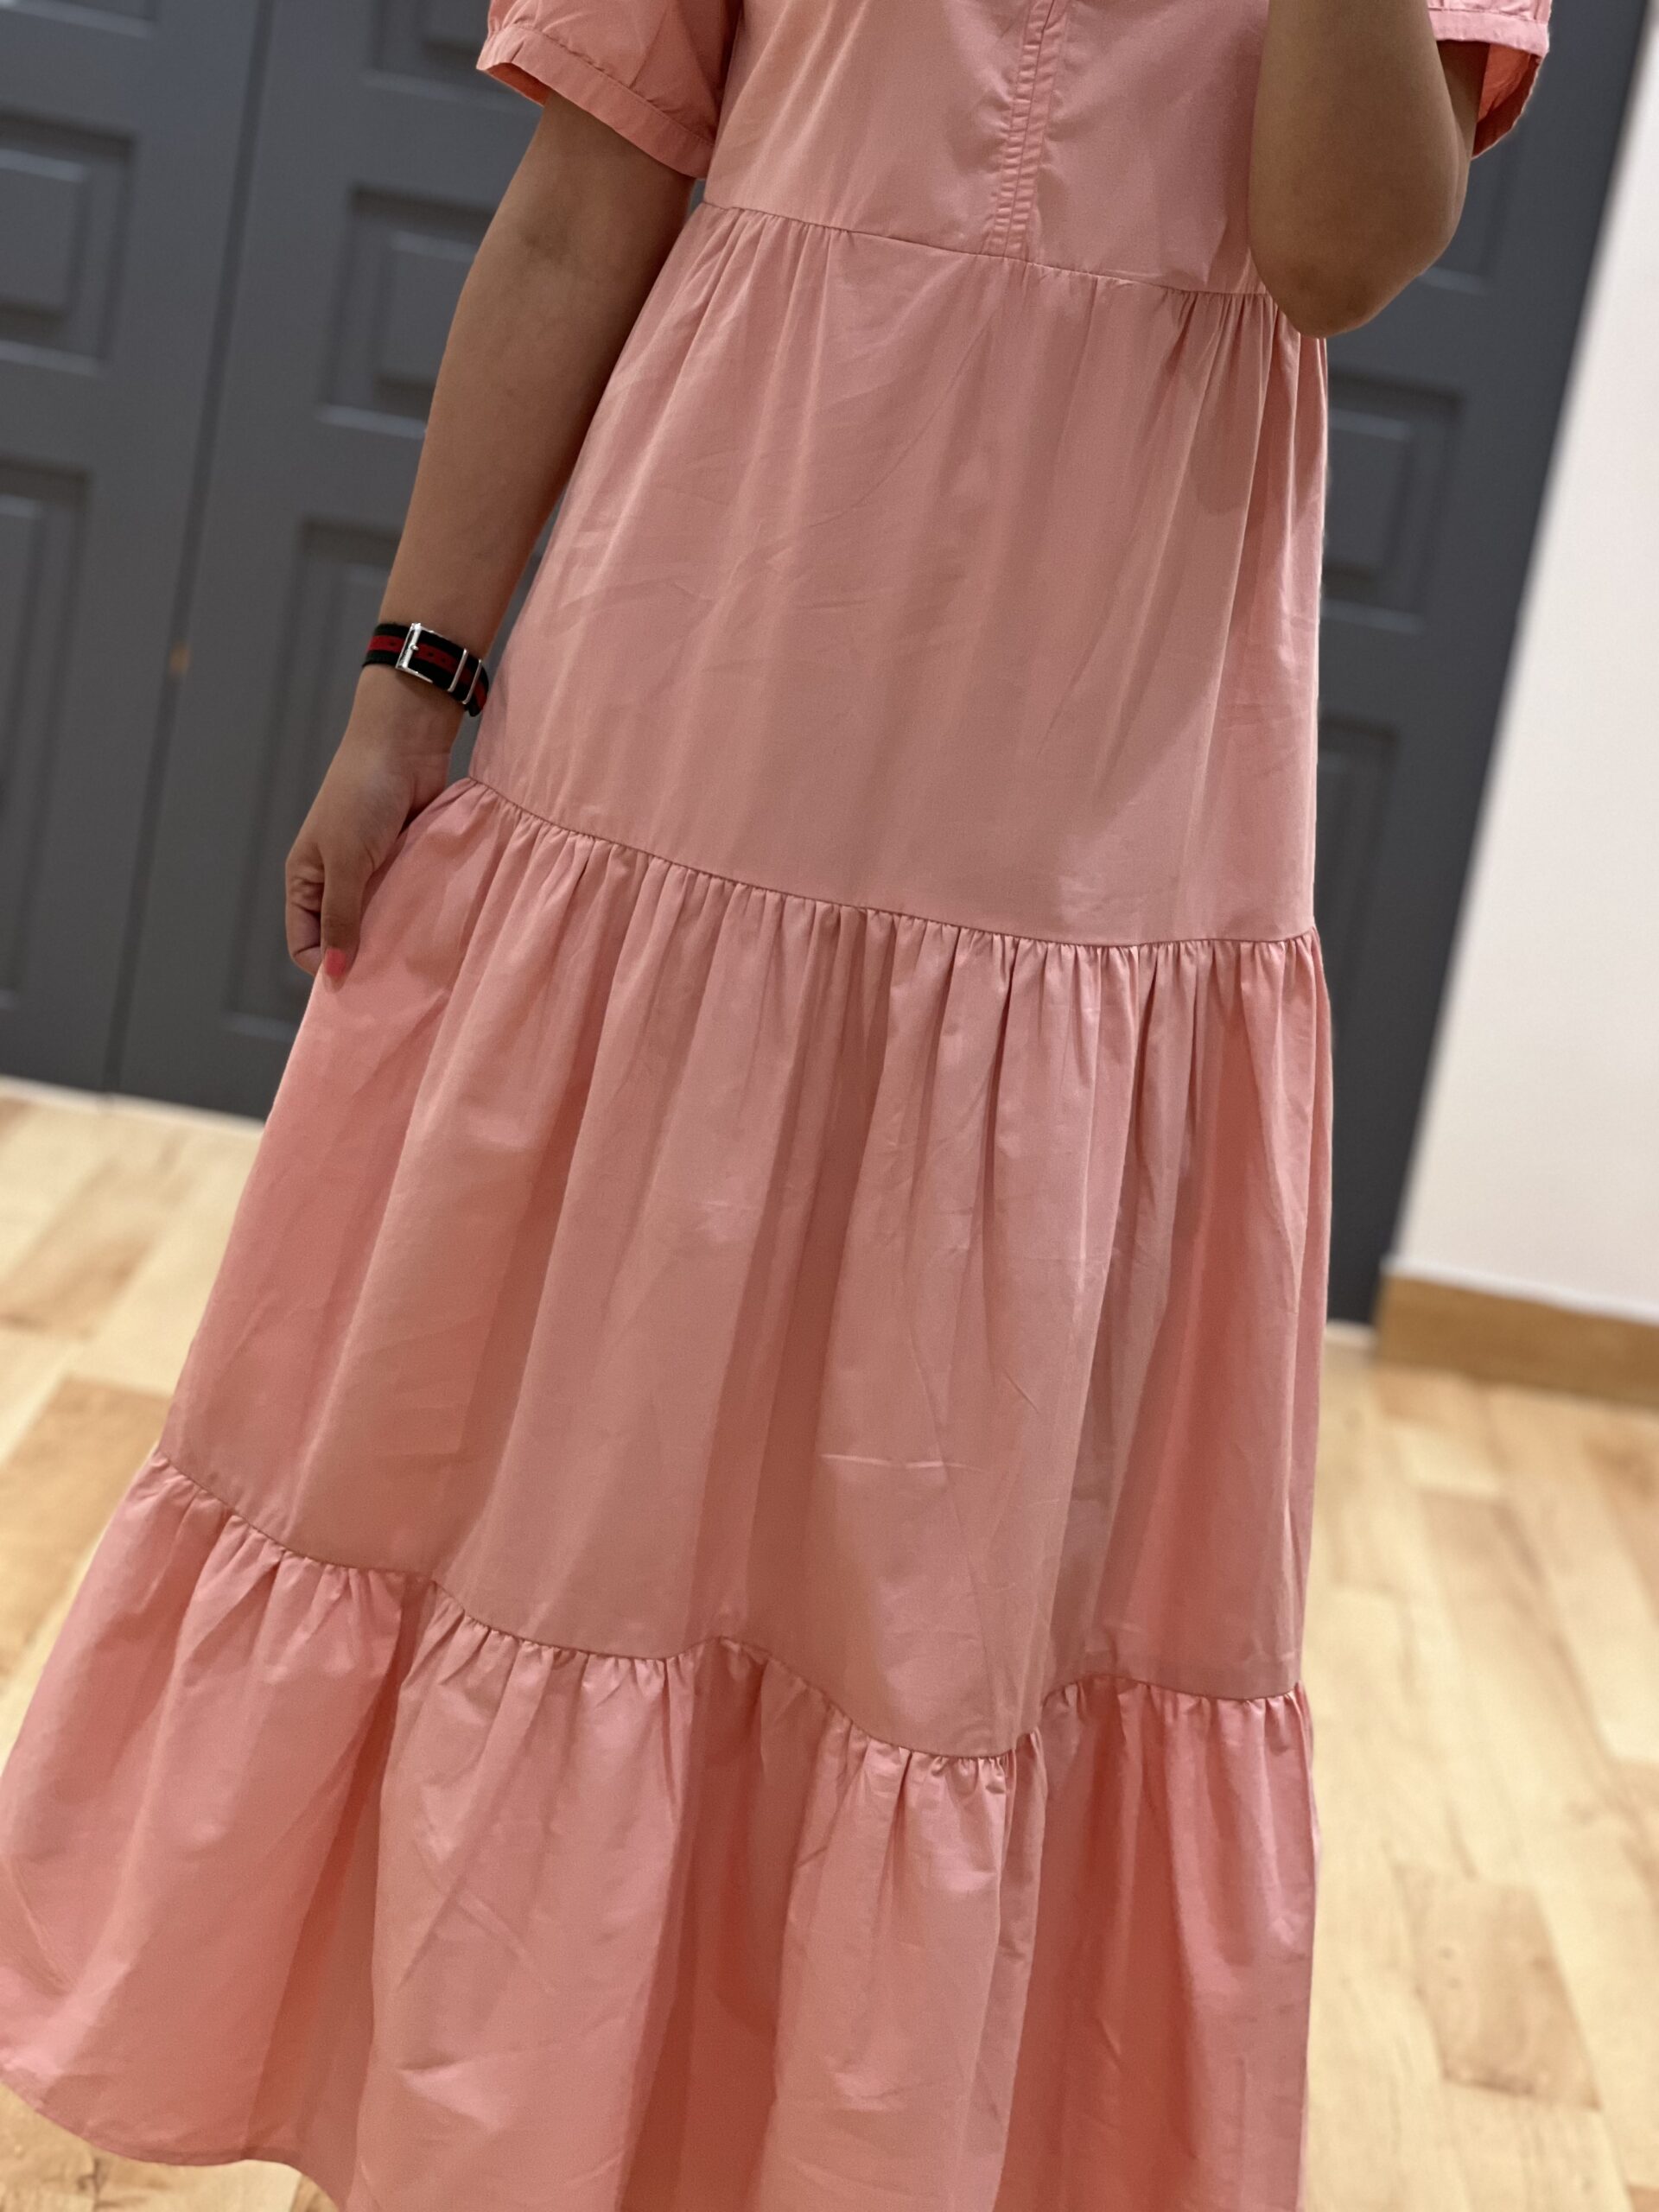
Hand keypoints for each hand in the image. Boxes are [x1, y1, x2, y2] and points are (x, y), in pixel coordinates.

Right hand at [284, 668, 460, 981]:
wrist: (405, 743)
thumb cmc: (363, 794)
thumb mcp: (346, 861)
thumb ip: (341, 917)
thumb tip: (336, 974)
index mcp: (306, 880)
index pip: (304, 943)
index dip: (324, 966)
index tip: (357, 984)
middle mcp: (336, 882)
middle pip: (344, 939)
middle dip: (363, 959)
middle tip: (393, 984)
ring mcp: (373, 874)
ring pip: (379, 924)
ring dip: (394, 939)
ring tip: (416, 962)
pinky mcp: (405, 864)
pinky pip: (408, 903)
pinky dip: (416, 917)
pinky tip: (434, 933)